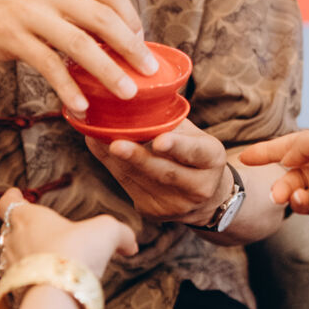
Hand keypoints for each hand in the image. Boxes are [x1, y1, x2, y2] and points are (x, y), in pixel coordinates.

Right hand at [0, 0, 157, 116]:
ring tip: (127, 92)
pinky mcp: (12, 37)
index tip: (140, 41)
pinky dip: (69, 88)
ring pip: (81, 44)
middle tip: (148, 70)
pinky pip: (50, 66)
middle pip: (103, 17)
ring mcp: (29, 11)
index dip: (131, 17)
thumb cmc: (1, 0)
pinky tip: (81, 105)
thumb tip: (113, 27)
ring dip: (109, 71)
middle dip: (131, 47)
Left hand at [0, 189, 138, 278]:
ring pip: (11, 255)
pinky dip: (28, 278)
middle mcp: (14, 240)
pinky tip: (45, 283)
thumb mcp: (106, 232)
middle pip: (8, 229)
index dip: (11, 197)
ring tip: (41, 257)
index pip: (6, 202)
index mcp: (28, 218)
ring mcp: (11, 267)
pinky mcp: (15, 290)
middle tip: (35, 228)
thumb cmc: (75, 253)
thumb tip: (131, 243)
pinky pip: (18, 280)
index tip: (16, 194)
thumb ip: (120, 234)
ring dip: (23, 254)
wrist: (56, 295)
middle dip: (20, 228)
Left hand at [85, 122, 227, 225]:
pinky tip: (100, 149)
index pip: (196, 152)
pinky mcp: (154, 212)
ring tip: (96, 138)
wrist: (204, 195)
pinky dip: (112, 166)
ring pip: (141, 180)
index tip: (160, 141)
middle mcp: (199, 187)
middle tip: (116, 144)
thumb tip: (137, 96)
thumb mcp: (193, 134)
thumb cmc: (193, 151)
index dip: (178, 147)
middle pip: (164, 172)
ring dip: (115, 159)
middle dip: (138, 158)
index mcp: (212, 160)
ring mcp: (176, 205)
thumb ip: (171, 121)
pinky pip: (129, 187)